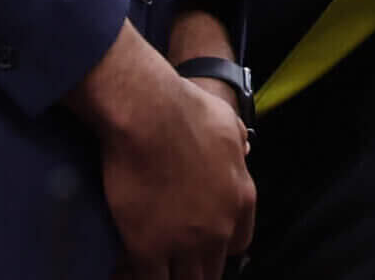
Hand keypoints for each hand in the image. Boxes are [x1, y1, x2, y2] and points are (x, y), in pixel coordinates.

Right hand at [69, 23, 253, 277]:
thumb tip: (245, 147)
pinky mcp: (147, 249)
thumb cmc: (189, 111)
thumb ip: (240, 143)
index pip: (239, 243)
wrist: (150, 116)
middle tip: (175, 260)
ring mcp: (184, 242)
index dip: (220, 246)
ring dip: (171, 276)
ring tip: (155, 267)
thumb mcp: (230, 124)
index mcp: (242, 199)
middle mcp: (219, 227)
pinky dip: (139, 278)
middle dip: (194, 267)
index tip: (204, 243)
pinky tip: (128, 271)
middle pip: (211, 270)